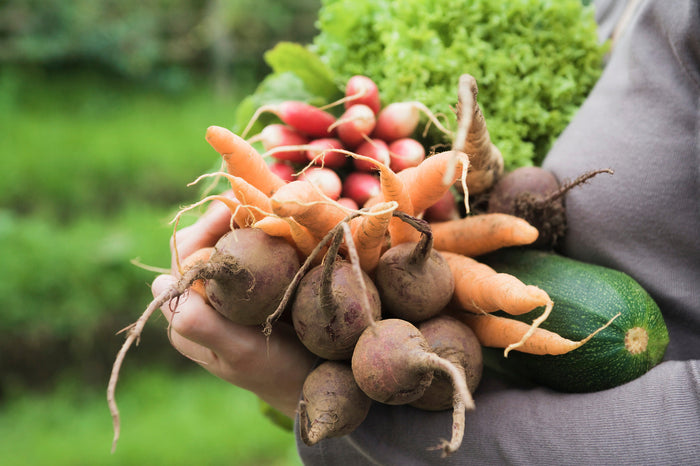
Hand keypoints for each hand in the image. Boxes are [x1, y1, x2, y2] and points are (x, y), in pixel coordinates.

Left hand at [152, 194, 316, 417]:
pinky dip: (264, 232)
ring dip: (246, 221)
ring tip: (269, 207)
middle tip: (257, 202)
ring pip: (227, 241)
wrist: (311, 382)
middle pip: (203, 241)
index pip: (183, 256)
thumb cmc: (275, 370)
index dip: (205, 229)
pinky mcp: (252, 285)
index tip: (235, 212)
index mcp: (185, 313)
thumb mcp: (239, 351)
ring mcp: (227, 290)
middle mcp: (200, 298)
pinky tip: (282, 224)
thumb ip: (199, 324)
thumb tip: (159, 283)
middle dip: (227, 219)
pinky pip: (251, 249)